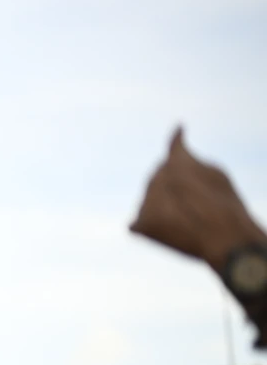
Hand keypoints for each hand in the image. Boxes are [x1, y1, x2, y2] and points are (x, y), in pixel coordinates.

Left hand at [130, 127, 266, 270]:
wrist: (221, 234)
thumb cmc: (225, 204)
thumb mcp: (216, 175)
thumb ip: (194, 164)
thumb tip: (175, 160)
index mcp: (177, 161)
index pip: (174, 147)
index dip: (177, 139)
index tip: (178, 129)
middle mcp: (156, 178)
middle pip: (159, 180)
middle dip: (172, 188)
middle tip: (194, 202)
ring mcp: (144, 201)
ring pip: (150, 201)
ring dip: (163, 207)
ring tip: (187, 219)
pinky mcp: (140, 223)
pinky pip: (138, 223)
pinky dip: (150, 225)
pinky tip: (167, 229)